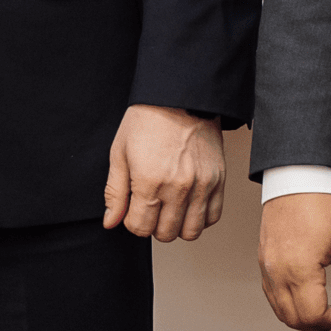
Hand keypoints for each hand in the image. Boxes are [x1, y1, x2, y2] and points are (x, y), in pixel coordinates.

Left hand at [102, 105, 224, 240]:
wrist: (181, 96)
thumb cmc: (148, 120)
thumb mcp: (120, 153)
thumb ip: (115, 192)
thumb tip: (112, 221)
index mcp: (149, 181)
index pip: (140, 228)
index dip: (133, 222)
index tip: (134, 208)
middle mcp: (178, 187)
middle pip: (165, 233)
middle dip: (154, 225)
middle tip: (151, 207)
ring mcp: (202, 185)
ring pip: (191, 231)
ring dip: (178, 225)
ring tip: (171, 208)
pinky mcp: (218, 179)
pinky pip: (213, 216)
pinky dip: (200, 217)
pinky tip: (189, 204)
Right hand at [258, 192, 330, 330]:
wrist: (298, 176)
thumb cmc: (325, 202)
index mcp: (300, 268)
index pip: (313, 316)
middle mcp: (277, 271)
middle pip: (294, 320)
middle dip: (320, 324)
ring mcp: (266, 266)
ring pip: (280, 311)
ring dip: (303, 317)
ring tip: (325, 305)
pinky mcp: (263, 260)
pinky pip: (271, 295)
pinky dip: (288, 304)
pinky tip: (307, 295)